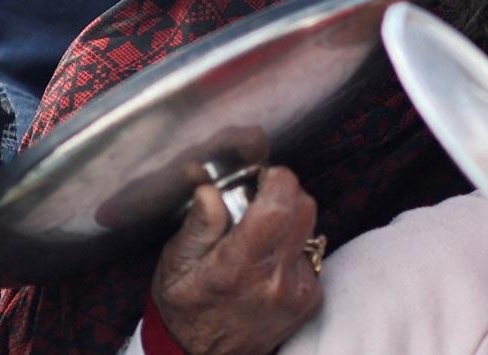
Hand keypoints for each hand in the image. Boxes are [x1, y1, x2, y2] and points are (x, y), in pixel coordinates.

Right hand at [153, 166, 321, 354]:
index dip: (275, 180)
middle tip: (257, 201)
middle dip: (283, 194)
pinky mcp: (311, 298)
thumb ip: (197, 225)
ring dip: (289, 219)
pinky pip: (311, 251)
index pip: (279, 207)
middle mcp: (276, 279)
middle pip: (304, 208)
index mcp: (239, 267)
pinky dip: (293, 245)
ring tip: (259, 235)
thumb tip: (212, 191)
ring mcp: (299, 291)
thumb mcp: (175, 265)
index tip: (260, 179)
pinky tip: (269, 260)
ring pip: (311, 227)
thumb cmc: (186, 308)